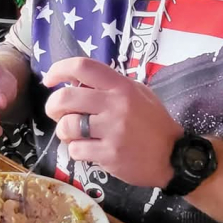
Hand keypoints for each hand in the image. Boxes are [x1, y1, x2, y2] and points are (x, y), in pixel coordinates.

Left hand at [44, 57, 182, 188]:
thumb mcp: (138, 93)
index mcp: (121, 86)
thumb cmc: (153, 122)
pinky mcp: (109, 155)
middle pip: (66, 98)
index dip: (59, 69)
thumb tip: (74, 80)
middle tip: (56, 113)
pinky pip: (76, 150)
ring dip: (64, 132)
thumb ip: (109, 86)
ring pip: (67, 126)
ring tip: (73, 135)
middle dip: (52, 106)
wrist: (173, 155)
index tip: (49, 79)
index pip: (83, 67)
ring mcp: (112, 131)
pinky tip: (88, 150)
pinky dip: (76, 151)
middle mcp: (116, 105)